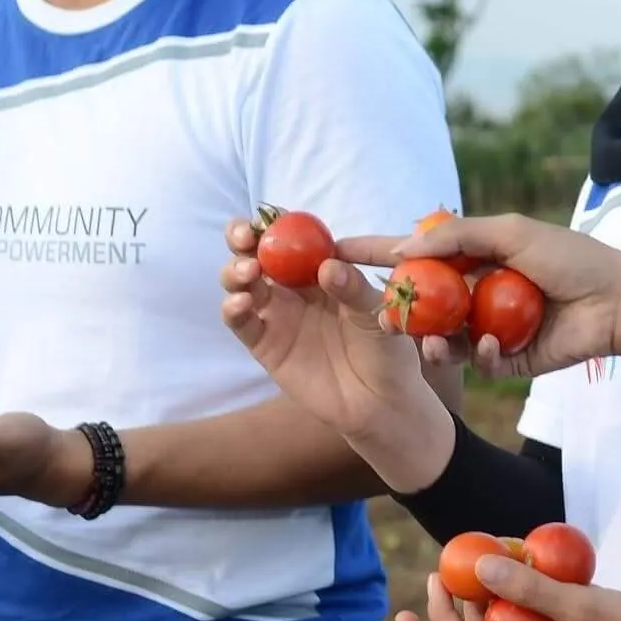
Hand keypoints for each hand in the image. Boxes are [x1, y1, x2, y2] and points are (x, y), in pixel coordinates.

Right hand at [218, 220, 450, 483]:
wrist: (381, 402)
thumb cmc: (387, 351)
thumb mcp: (379, 315)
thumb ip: (354, 291)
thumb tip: (328, 267)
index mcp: (322, 270)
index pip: (292, 238)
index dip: (275, 224)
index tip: (268, 218)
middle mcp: (294, 288)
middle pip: (257, 253)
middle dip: (243, 239)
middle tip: (245, 238)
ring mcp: (277, 314)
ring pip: (242, 283)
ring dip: (236, 271)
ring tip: (248, 272)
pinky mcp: (265, 344)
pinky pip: (241, 322)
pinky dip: (233, 309)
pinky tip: (241, 303)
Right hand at [335, 212, 620, 379]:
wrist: (617, 301)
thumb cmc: (570, 257)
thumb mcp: (511, 233)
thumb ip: (456, 236)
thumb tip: (400, 248)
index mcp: (472, 257)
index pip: (414, 253)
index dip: (374, 252)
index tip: (335, 250)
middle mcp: (473, 292)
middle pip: (420, 303)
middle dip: (395, 311)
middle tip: (378, 317)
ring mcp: (487, 327)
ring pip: (442, 339)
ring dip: (432, 340)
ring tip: (433, 340)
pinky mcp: (507, 358)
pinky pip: (480, 360)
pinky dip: (482, 352)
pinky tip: (495, 342)